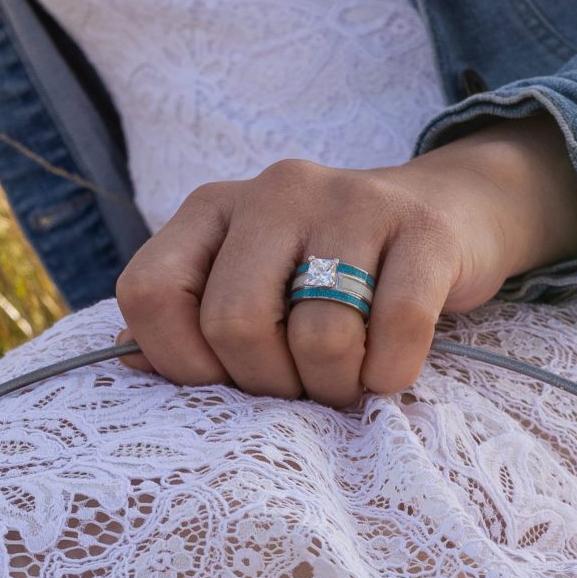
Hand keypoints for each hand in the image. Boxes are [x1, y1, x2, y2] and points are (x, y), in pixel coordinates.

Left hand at [113, 116, 576, 406]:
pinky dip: (391, 373)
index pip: (150, 294)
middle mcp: (274, 190)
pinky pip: (396, 331)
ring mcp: (352, 201)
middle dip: (268, 385)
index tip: (227, 380)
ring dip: (335, 387)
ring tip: (348, 378)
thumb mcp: (250, 281)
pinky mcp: (424, 229)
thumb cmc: (331, 273)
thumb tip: (123, 361)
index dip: (181, 363)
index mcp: (212, 207)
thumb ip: (187, 318)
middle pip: (235, 324)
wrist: (452, 212)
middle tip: (299, 387)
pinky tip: (391, 368)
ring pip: (319, 338)